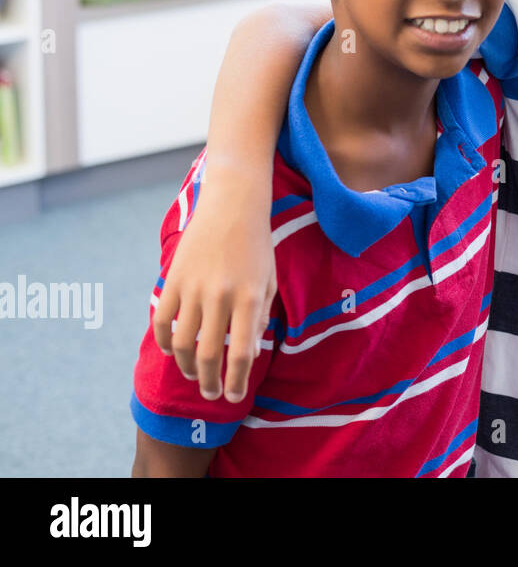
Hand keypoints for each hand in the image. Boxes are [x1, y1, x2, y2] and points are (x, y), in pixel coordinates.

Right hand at [153, 172, 275, 403]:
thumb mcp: (268, 282)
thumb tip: (249, 354)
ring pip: (182, 343)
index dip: (238, 381)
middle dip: (209, 382)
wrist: (232, 206)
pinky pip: (163, 320)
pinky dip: (166, 341)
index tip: (235, 397)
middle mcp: (220, 296)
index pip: (242, 353)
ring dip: (186, 366)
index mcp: (249, 298)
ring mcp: (193, 288)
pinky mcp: (173, 279)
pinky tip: (174, 351)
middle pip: (208, 354)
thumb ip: (258, 318)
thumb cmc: (256, 246)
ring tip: (194, 374)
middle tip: (212, 394)